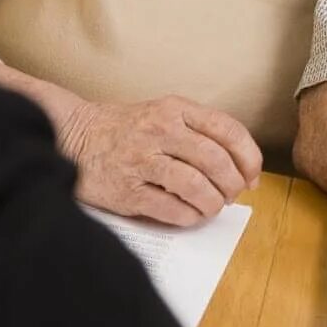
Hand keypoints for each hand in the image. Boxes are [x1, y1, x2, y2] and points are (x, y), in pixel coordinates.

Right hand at [59, 96, 262, 225]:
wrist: (73, 137)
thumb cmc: (128, 130)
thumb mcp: (165, 114)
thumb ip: (202, 134)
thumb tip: (244, 170)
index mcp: (175, 109)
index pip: (228, 130)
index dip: (249, 157)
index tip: (253, 176)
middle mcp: (159, 130)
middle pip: (216, 161)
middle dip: (232, 184)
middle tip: (232, 195)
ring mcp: (141, 160)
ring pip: (196, 186)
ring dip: (212, 203)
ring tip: (211, 207)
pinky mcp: (127, 190)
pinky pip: (171, 209)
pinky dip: (189, 216)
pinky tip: (189, 214)